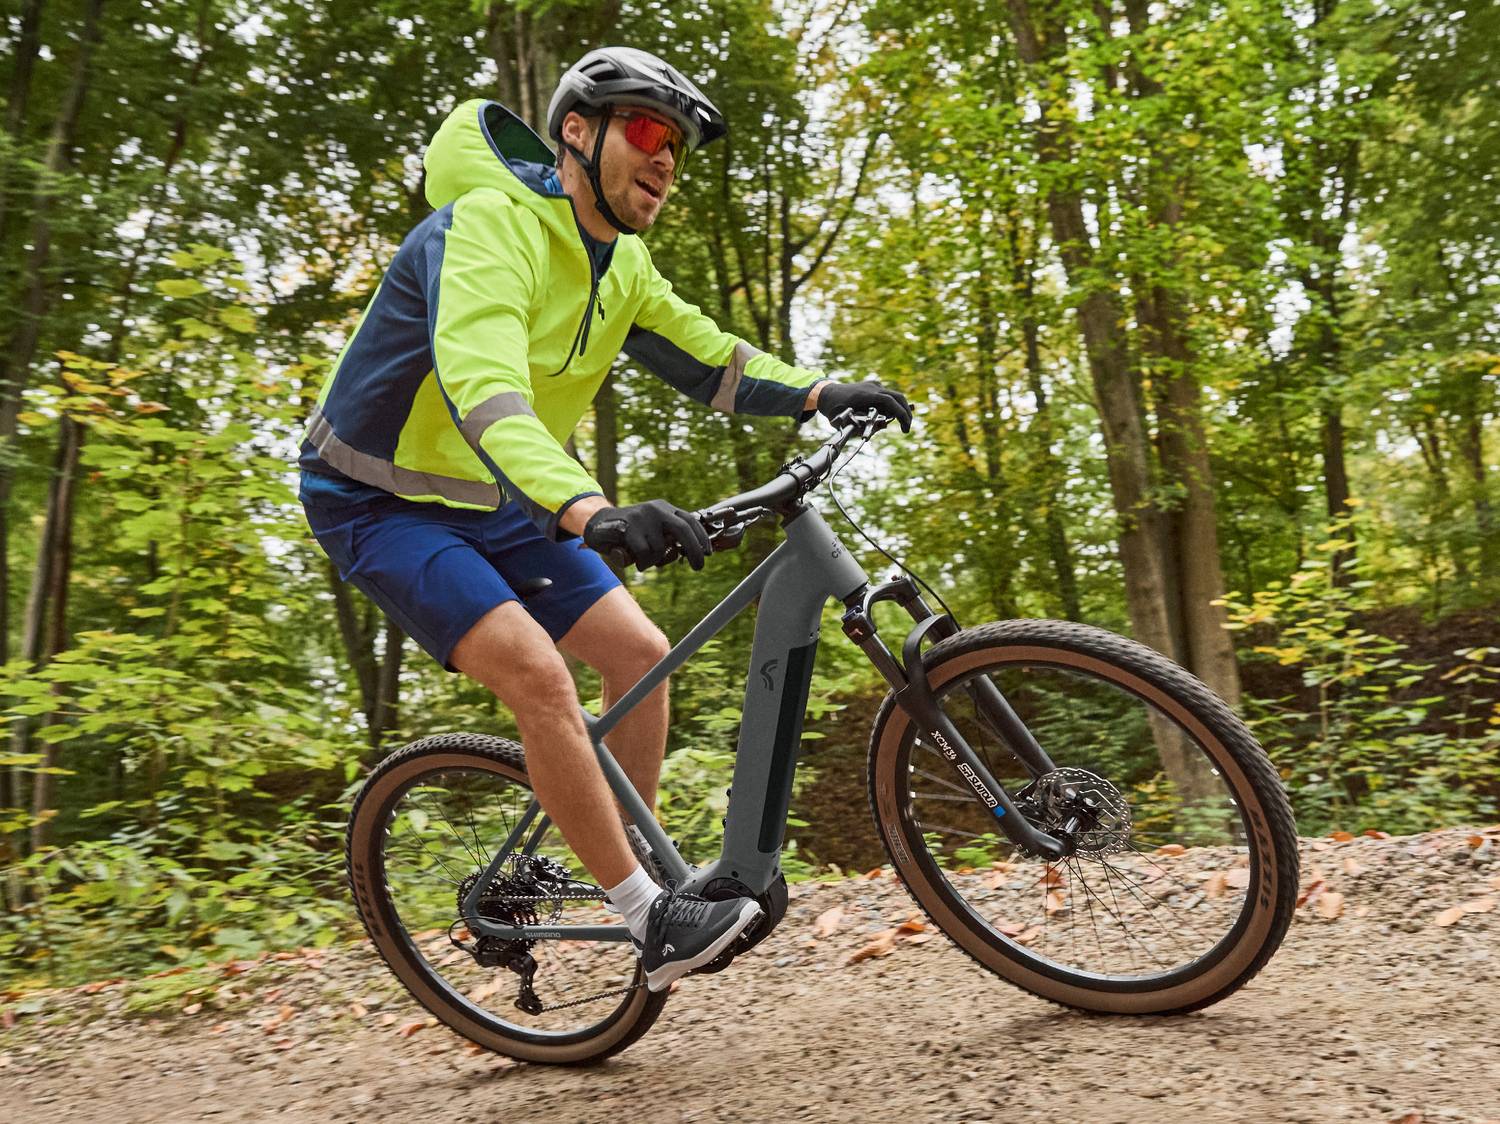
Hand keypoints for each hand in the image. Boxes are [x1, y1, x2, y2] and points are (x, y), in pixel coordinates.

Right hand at [583, 499, 711, 570]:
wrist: (596, 523)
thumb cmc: (629, 532)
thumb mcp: (652, 530)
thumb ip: (668, 537)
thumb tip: (688, 552)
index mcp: (664, 508)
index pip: (690, 520)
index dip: (701, 537)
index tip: (708, 553)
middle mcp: (656, 509)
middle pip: (683, 529)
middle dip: (694, 550)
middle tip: (698, 567)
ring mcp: (642, 517)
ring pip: (660, 548)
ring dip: (654, 561)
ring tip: (642, 559)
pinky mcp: (629, 527)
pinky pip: (644, 553)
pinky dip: (641, 562)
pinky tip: (633, 559)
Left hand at [814, 380, 911, 431]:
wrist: (826, 393)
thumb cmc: (834, 409)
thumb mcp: (845, 422)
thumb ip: (863, 427)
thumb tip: (883, 427)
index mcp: (866, 394)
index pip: (890, 401)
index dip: (900, 413)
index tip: (905, 425)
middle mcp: (872, 387)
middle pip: (897, 397)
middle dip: (906, 412)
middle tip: (907, 428)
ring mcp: (874, 385)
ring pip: (894, 396)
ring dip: (900, 410)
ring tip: (902, 426)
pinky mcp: (873, 387)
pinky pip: (888, 396)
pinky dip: (893, 406)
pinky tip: (891, 418)